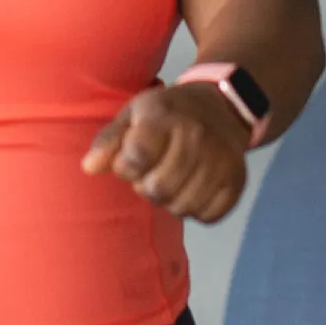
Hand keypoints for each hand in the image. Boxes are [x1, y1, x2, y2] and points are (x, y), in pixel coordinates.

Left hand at [81, 83, 248, 223]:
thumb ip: (108, 140)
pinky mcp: (237, 182)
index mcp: (165, 116)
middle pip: (158, 189)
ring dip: (169, 200)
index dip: (125, 168)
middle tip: (151, 172)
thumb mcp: (133, 114)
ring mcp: (221, 161)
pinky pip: (208, 216)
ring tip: (170, 179)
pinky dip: (195, 209)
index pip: (136, 159)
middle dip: (145, 186)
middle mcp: (197, 137)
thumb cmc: (166, 113)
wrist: (220, 108)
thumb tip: (88, 168)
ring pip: (182, 207)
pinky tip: (191, 188)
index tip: (128, 161)